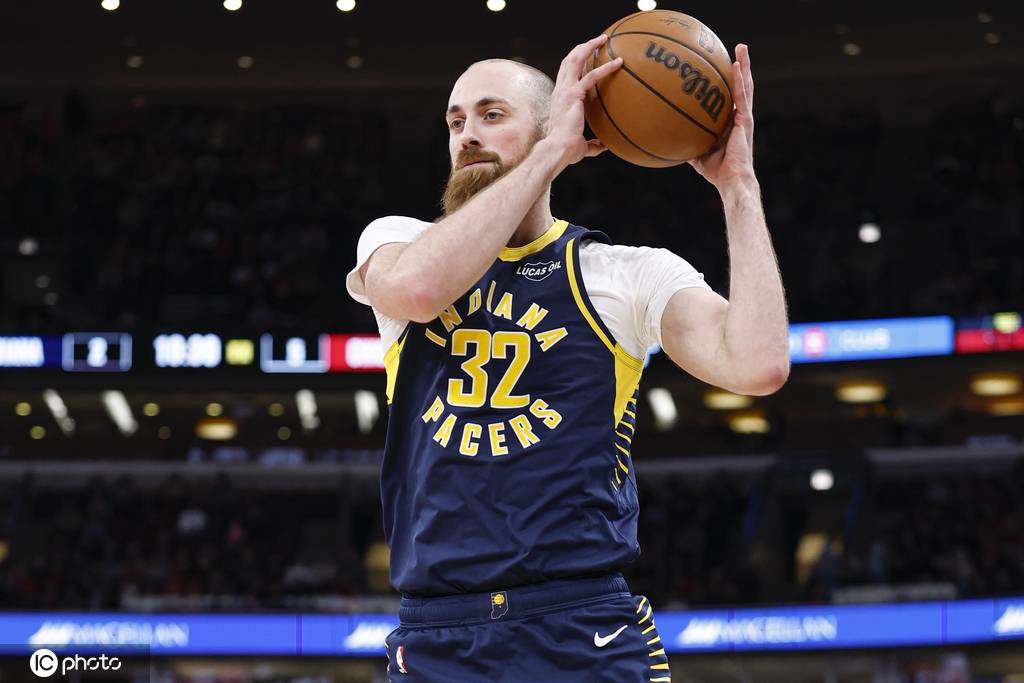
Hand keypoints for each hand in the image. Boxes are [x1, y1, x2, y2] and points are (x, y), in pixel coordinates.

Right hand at [540, 34, 621, 171]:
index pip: (566, 73)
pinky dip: (606, 67)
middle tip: (599, 40)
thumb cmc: (568, 150)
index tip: (588, 54)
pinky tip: (619, 62)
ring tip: (604, 39)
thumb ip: (593, 144)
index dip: (576, 61)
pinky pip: (592, 76)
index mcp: (560, 98)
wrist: (559, 150)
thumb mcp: (582, 146)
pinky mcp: (574, 94)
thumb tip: (605, 146)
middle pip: (569, 60)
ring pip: (575, 59)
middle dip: (583, 47)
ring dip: (590, 46)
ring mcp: (565, 90)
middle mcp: (560, 90)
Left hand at [689, 43, 756, 189]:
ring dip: (744, 65)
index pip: (731, 96)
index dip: (730, 81)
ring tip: (741, 47)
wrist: (731, 180)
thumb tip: (667, 136)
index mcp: (731, 121)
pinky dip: (739, 80)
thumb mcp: (696, 153)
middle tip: (737, 48)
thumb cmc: (716, 171)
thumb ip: (687, 141)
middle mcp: (740, 116)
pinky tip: (736, 66)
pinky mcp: (745, 121)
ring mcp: (744, 117)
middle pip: (741, 85)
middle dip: (741, 65)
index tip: (724, 65)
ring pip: (746, 85)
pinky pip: (742, 97)